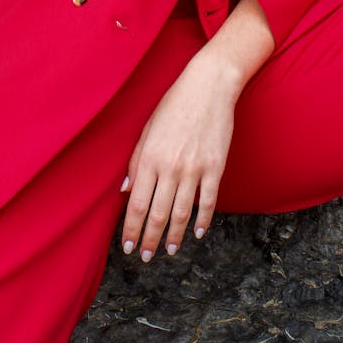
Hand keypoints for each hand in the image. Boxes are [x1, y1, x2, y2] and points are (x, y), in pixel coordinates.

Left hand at [119, 47, 238, 260]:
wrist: (208, 86)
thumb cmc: (174, 104)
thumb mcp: (147, 128)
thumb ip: (136, 160)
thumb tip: (127, 190)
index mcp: (150, 156)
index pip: (137, 203)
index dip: (131, 228)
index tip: (127, 245)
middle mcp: (170, 167)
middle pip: (158, 213)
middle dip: (150, 239)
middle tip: (145, 256)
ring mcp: (194, 168)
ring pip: (181, 212)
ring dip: (174, 236)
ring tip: (169, 250)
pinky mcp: (215, 167)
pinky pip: (208, 201)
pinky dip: (202, 220)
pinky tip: (197, 233)